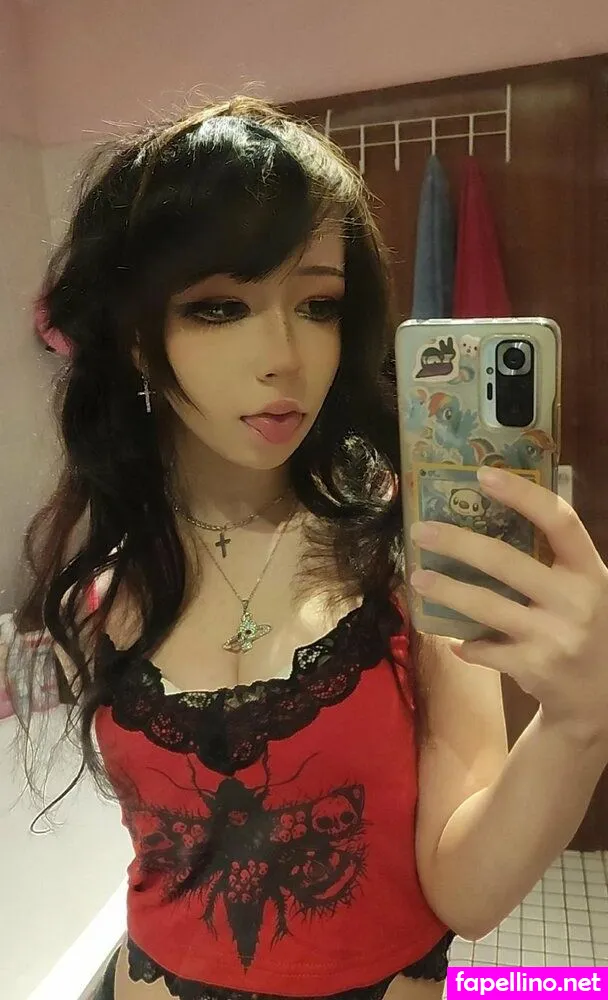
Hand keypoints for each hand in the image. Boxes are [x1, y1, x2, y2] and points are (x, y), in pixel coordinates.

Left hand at [409, 467, 607, 747]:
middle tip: (420, 531)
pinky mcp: (533, 668)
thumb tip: (490, 514)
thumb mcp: (586, 588)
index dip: (522, 495)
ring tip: (417, 578)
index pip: (559, 521)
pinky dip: (466, 644)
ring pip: (484, 604)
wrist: (603, 697)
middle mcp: (575, 601)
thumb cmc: (589, 625)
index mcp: (590, 571)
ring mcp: (553, 636)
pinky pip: (484, 648)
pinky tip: (453, 639)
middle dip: (456, 543)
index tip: (484, 476)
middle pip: (505, 561)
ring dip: (445, 590)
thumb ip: (554, 559)